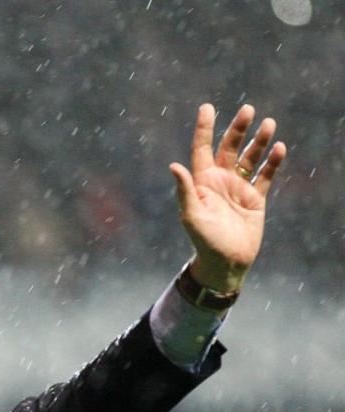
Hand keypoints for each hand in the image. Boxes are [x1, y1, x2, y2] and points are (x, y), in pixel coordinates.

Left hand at [169, 104, 285, 292]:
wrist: (225, 262)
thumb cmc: (203, 240)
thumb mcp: (191, 215)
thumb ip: (185, 190)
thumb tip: (174, 166)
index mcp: (202, 182)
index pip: (202, 149)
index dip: (204, 129)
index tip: (207, 107)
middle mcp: (220, 181)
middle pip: (229, 148)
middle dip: (238, 129)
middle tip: (248, 110)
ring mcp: (238, 189)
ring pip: (250, 158)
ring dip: (259, 142)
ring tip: (269, 123)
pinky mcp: (255, 199)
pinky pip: (265, 176)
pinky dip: (272, 162)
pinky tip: (279, 149)